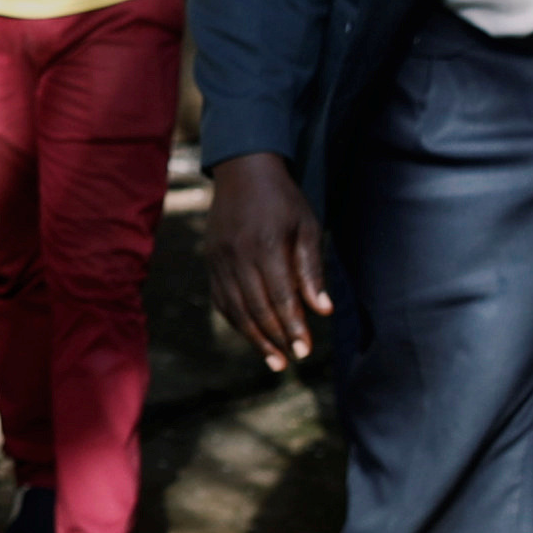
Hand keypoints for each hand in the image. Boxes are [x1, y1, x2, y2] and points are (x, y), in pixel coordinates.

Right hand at [206, 151, 333, 370]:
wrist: (242, 171)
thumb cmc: (282, 199)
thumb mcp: (307, 226)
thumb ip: (312, 269)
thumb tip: (322, 310)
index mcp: (265, 245)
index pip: (280, 297)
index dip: (293, 327)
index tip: (306, 350)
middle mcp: (238, 255)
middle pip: (256, 308)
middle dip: (276, 338)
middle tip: (292, 360)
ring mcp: (219, 260)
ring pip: (236, 309)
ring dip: (255, 338)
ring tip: (274, 361)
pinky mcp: (210, 262)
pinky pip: (221, 300)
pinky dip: (237, 321)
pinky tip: (253, 335)